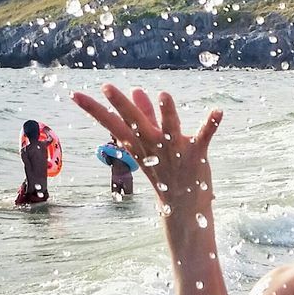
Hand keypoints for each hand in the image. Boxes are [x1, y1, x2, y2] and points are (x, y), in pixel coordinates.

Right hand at [72, 85, 221, 215]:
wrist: (184, 206)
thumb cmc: (167, 170)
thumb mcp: (152, 145)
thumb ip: (147, 116)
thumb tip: (137, 91)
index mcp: (140, 144)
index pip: (113, 124)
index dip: (94, 110)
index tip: (75, 95)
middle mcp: (153, 147)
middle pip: (135, 124)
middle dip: (123, 106)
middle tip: (107, 88)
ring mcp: (174, 151)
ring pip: (169, 130)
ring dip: (167, 114)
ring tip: (164, 95)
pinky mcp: (196, 155)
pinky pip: (204, 137)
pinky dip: (211, 125)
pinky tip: (217, 111)